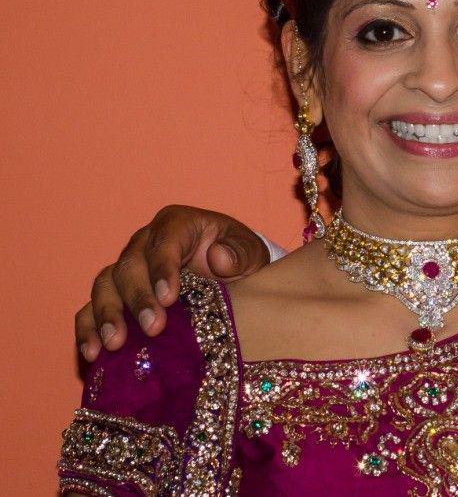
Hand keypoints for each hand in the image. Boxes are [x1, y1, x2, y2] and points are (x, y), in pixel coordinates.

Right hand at [74, 204, 270, 360]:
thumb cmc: (238, 258)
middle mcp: (144, 243)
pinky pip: (90, 309)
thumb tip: (218, 259)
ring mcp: (125, 269)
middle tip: (153, 328)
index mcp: (176, 225)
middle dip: (138, 299)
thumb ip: (240, 252)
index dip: (163, 269)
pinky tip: (92, 353)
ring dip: (107, 316)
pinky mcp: (113, 295)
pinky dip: (88, 329)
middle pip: (129, 267)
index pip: (163, 243)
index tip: (169, 297)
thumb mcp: (250, 251)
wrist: (230, 274)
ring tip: (115, 344)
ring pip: (104, 286)